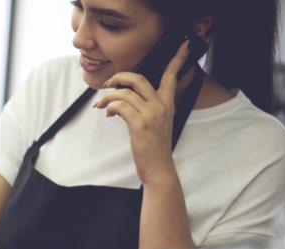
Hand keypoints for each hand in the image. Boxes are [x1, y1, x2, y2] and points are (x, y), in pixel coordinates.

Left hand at [94, 40, 191, 184]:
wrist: (159, 168)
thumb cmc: (154, 147)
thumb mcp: (157, 123)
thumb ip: (148, 107)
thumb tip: (125, 98)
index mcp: (167, 103)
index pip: (172, 76)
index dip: (177, 59)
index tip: (182, 44)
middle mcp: (161, 105)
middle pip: (139, 78)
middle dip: (119, 77)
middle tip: (108, 83)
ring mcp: (151, 114)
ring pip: (124, 92)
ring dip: (107, 96)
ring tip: (102, 105)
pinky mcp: (140, 124)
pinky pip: (119, 105)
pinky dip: (109, 107)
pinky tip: (109, 114)